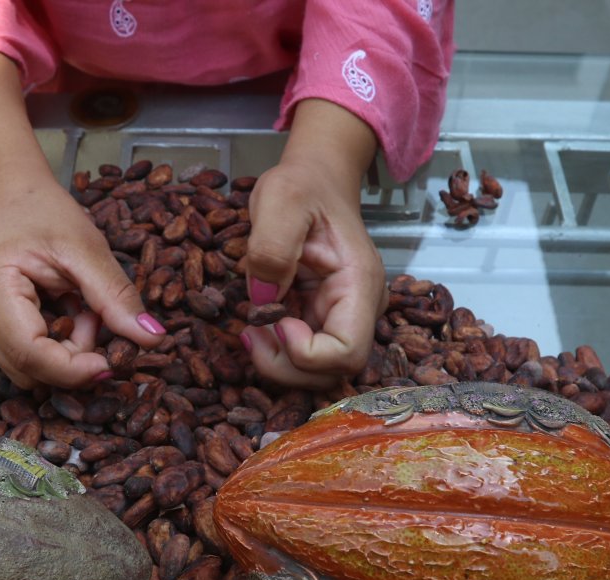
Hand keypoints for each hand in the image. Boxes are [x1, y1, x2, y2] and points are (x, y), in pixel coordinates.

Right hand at [0, 185, 165, 389]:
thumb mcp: (87, 248)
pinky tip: (63, 311)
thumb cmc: (42, 211)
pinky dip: (53, 345)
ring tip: (78, 309)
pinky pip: (23, 356)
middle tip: (95, 318)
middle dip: (72, 358)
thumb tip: (152, 339)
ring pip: (26, 369)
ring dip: (64, 353)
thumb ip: (117, 296)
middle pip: (27, 369)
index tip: (112, 362)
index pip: (28, 353)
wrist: (7, 195)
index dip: (73, 369)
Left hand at [242, 100, 387, 388]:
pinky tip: (256, 324)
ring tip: (251, 328)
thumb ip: (272, 246)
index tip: (277, 322)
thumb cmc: (304, 185)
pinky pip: (302, 353)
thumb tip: (263, 299)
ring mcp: (341, 317)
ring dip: (277, 362)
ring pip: (316, 371)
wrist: (316, 178)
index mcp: (359, 285)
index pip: (347, 352)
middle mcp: (358, 309)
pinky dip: (275, 350)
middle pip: (332, 372)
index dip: (306, 354)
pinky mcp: (321, 318)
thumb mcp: (281, 199)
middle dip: (285, 366)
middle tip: (250, 333)